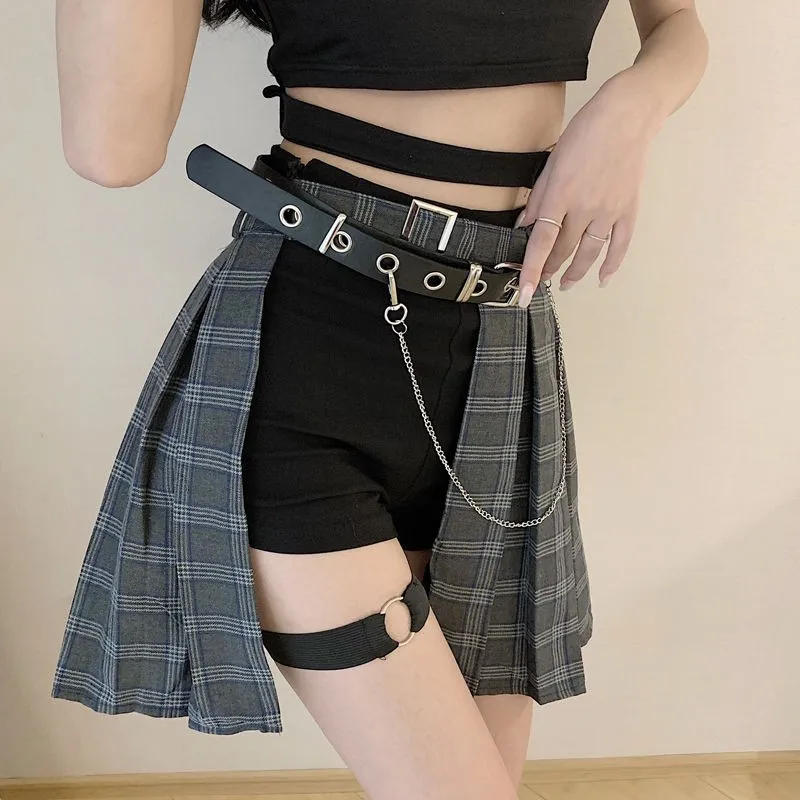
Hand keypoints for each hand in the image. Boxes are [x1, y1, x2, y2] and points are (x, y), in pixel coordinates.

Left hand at [514, 70, 662, 305]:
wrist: (628, 115)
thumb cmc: (586, 132)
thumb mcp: (551, 162)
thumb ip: (538, 198)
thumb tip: (525, 226)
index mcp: (561, 194)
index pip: (542, 242)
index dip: (530, 269)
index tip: (523, 291)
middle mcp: (585, 207)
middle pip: (563, 250)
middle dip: (548, 270)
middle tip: (538, 281)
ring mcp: (609, 211)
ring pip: (589, 253)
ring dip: (574, 272)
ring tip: (564, 283)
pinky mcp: (628, 209)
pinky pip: (619, 245)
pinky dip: (611, 265)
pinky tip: (602, 279)